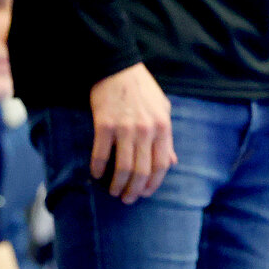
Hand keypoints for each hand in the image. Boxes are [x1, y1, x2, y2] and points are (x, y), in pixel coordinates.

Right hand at [88, 63, 175, 202]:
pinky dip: (99, 168)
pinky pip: (101, 153)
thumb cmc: (141, 89)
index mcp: (163, 127)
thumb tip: (172, 162)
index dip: (154, 184)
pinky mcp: (104, 125)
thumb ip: (166, 138)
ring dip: (118, 184)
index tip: (145, 194)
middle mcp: (146, 130)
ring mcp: (125, 128)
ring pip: (124, 167)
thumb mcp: (162, 110)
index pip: (161, 164)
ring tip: (114, 192)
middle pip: (142, 170)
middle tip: (127, 199)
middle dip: (135, 190)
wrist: (117, 69)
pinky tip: (97, 174)